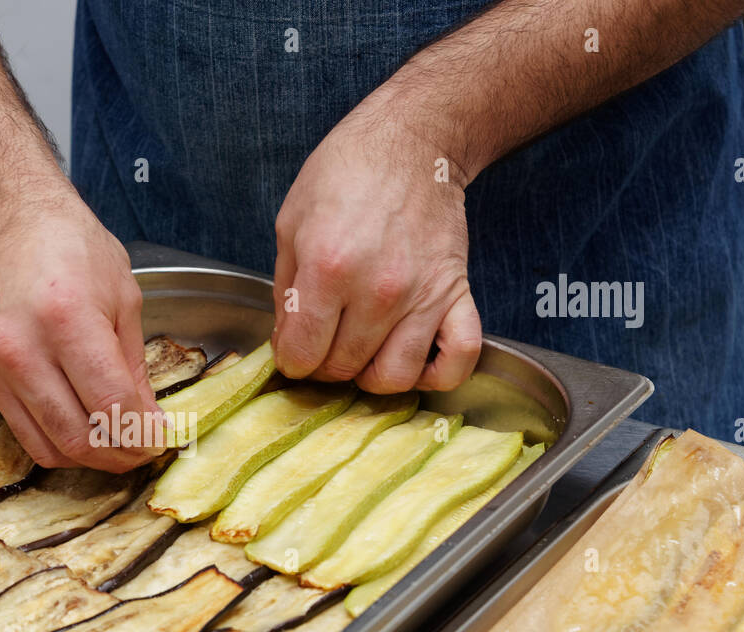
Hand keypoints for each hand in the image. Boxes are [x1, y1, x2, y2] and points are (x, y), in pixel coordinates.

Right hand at [0, 194, 160, 471]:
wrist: (9, 224)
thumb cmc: (70, 248)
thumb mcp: (123, 298)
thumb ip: (135, 367)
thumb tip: (149, 422)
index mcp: (67, 318)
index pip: (111, 403)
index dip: (142, 434)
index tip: (159, 440)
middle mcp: (23, 347)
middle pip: (78, 435)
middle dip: (119, 456)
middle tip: (142, 451)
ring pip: (49, 445)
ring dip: (90, 458)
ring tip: (116, 447)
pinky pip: (24, 431)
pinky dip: (58, 443)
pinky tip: (83, 430)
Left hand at [272, 95, 481, 392]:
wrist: (413, 140)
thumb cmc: (347, 174)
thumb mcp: (291, 225)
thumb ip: (285, 292)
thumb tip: (288, 342)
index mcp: (328, 268)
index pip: (302, 355)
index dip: (291, 359)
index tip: (294, 349)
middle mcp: (377, 290)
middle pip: (343, 369)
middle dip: (325, 364)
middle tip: (325, 341)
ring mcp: (422, 295)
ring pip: (394, 378)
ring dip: (371, 375)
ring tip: (362, 351)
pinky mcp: (456, 293)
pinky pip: (458, 358)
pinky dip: (437, 374)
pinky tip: (413, 359)